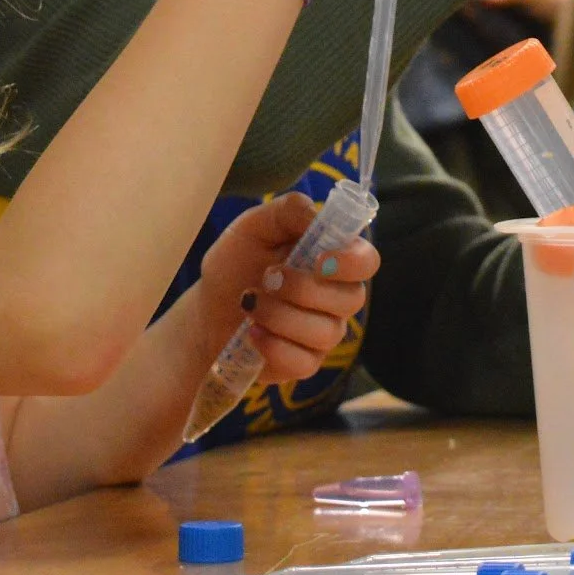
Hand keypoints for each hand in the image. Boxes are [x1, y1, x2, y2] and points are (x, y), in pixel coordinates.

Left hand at [196, 195, 378, 386]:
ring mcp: (323, 333)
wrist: (207, 309)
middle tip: (267, 277)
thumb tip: (316, 215)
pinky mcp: (304, 363)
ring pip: (325, 332)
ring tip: (249, 304)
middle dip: (304, 289)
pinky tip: (251, 333)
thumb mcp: (253, 227)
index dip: (352, 262)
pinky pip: (303, 362)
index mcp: (331, 258)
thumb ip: (287, 211)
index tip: (318, 259)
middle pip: (351, 299)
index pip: (367, 261)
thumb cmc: (236, 263)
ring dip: (280, 315)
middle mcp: (336, 297)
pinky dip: (273, 346)